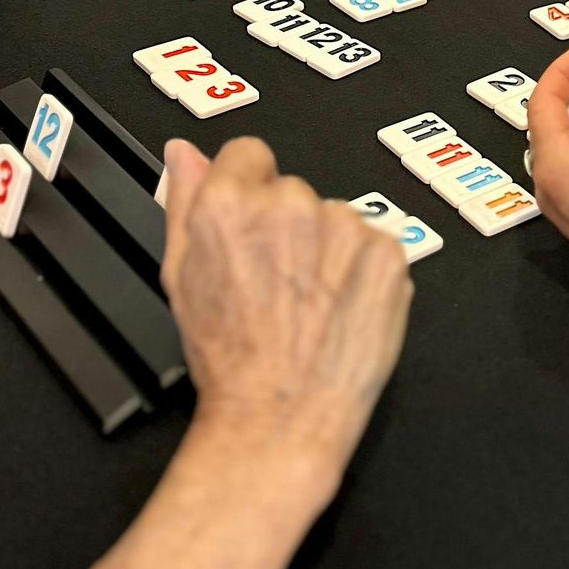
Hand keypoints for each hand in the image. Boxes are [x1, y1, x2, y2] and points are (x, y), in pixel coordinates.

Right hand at [160, 138, 412, 490]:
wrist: (282, 414)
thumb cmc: (230, 358)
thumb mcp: (181, 276)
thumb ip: (184, 201)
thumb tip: (184, 154)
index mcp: (230, 204)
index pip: (249, 153)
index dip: (248, 191)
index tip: (253, 227)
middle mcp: (290, 206)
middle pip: (294, 190)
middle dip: (288, 227)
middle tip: (277, 282)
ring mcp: (344, 229)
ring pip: (336, 218)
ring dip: (328, 249)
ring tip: (309, 303)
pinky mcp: (387, 254)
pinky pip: (373, 245)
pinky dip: (362, 271)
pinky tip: (339, 307)